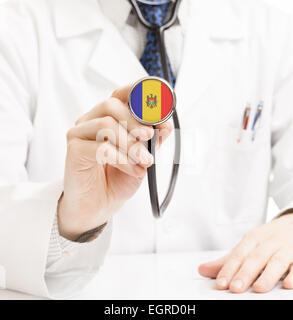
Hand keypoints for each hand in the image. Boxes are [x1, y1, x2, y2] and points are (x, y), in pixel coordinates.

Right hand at [58, 85, 171, 240]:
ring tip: (144, 160)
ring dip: (131, 144)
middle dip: (136, 121)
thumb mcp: (141, 157)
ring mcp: (79, 134)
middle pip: (111, 105)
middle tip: (150, 136)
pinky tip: (133, 170)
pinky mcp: (74, 151)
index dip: (138, 93)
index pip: (120, 95)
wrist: (99, 206)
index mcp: (107, 118)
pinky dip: (123, 159)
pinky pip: (101, 148)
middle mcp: (91, 121)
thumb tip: (165, 125)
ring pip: (106, 125)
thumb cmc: (117, 179)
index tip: (157, 105)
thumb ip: (151, 140)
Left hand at [198, 213, 292, 292]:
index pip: (238, 255)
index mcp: (252, 239)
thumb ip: (227, 260)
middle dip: (245, 273)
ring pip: (276, 261)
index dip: (228, 269)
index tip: (220, 283)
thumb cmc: (269, 237)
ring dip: (267, 275)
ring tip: (258, 289)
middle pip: (255, 258)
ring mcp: (285, 248)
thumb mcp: (248, 245)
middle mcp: (268, 242)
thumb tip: (202, 270)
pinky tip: (289, 284)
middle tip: (235, 288)